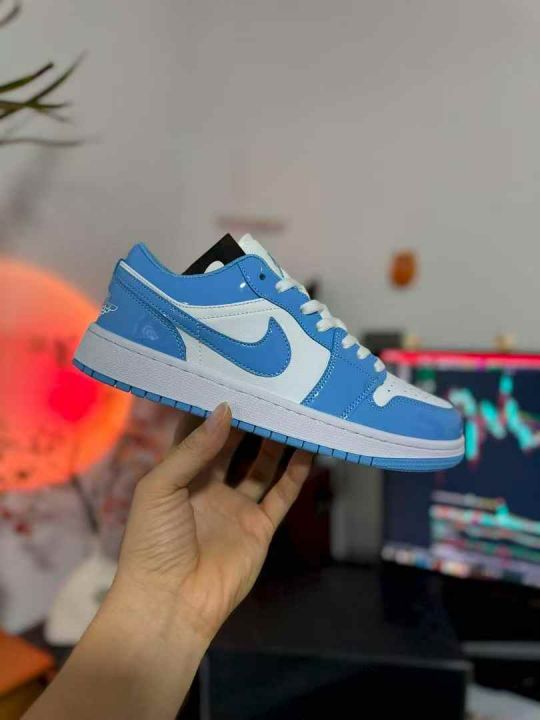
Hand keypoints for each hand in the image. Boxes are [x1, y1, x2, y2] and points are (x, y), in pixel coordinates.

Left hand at [114, 403, 312, 642]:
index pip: (197, 433)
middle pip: (232, 446)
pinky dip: (296, 473)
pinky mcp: (259, 528)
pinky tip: (308, 448)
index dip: (211, 408)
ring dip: (275, 442)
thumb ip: (194, 448)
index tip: (230, 378)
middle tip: (268, 389)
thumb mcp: (160, 487)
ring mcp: (236, 508)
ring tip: (291, 411)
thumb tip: (225, 409)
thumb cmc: (153, 541)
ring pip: (260, 466)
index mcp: (179, 476)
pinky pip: (281, 495)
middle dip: (248, 420)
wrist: (171, 602)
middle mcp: (209, 487)